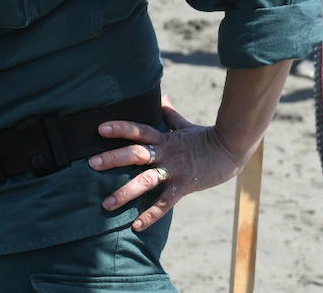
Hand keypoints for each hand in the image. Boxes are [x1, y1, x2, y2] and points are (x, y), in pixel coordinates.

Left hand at [87, 96, 247, 231]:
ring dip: (125, 193)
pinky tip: (135, 226)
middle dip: (112, 159)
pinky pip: (164, 203)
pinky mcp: (184, 186)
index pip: (137, 130)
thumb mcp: (185, 125)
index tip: (99, 129)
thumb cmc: (207, 137)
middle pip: (135, 154)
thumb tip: (164, 97)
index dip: (119, 128)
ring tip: (106, 204)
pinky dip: (150, 215)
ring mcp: (174, 170)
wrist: (232, 149)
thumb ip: (171, 114)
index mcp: (164, 138)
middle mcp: (165, 153)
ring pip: (146, 181)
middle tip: (91, 164)